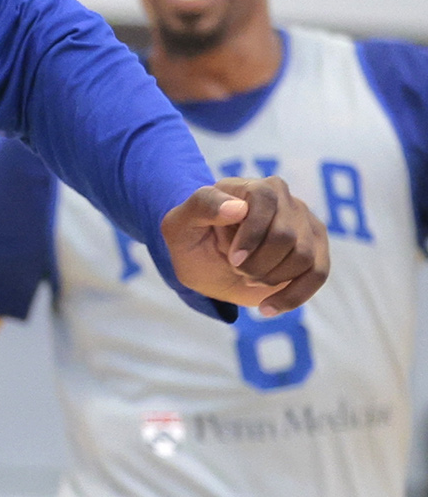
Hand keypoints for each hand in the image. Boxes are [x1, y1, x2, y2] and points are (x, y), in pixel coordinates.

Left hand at [161, 175, 327, 313]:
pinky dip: (293, 296)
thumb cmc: (193, 238)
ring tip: (248, 278)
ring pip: (304, 257)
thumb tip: (238, 208)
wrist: (207, 262)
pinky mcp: (316, 250)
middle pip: (286, 236)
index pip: (266, 200)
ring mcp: (305, 224)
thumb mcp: (179, 224)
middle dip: (256, 264)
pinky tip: (267, 308)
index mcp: (254, 188)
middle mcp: (286, 201)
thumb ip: (202, 206)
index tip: (233, 259)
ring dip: (270, 278)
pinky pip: (318, 274)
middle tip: (236, 269)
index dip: (251, 235)